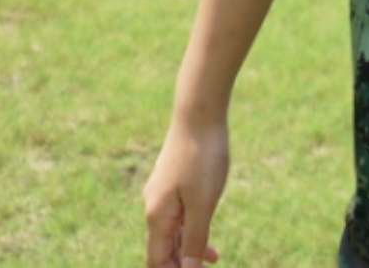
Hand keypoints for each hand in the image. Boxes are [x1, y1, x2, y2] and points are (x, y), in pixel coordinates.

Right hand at [143, 117, 228, 267]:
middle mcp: (153, 207)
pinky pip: (177, 215)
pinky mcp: (172, 183)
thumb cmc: (202, 159)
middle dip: (181, 264)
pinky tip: (207, 232)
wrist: (198, 115)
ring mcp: (161, 194)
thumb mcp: (203, 204)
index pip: (157, 261)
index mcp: (157, 216)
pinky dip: (190, 229)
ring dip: (188, 248)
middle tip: (208, 266)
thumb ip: (194, 239)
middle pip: (162, 249)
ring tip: (214, 258)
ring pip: (171, 232)